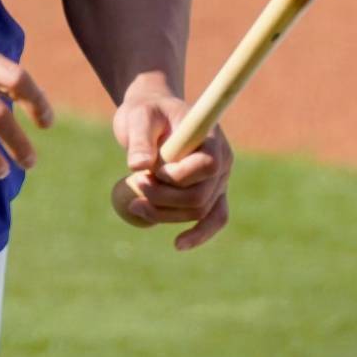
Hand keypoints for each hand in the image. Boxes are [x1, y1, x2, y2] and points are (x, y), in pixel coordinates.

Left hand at [109, 77, 231, 249]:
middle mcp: (222, 162)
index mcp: (212, 138)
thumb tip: (138, 166)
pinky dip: (198, 235)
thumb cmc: (146, 112)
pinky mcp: (209, 195)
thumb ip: (139, 139)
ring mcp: (218, 181)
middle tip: (136, 186)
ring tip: (134, 206)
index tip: (151, 169)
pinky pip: (213, 220)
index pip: (206, 167)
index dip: (177, 176)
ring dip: (165, 214)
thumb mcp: (138, 117)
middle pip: (201, 196)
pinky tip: (178, 244)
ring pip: (199, 212)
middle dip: (164, 199)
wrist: (152, 117)